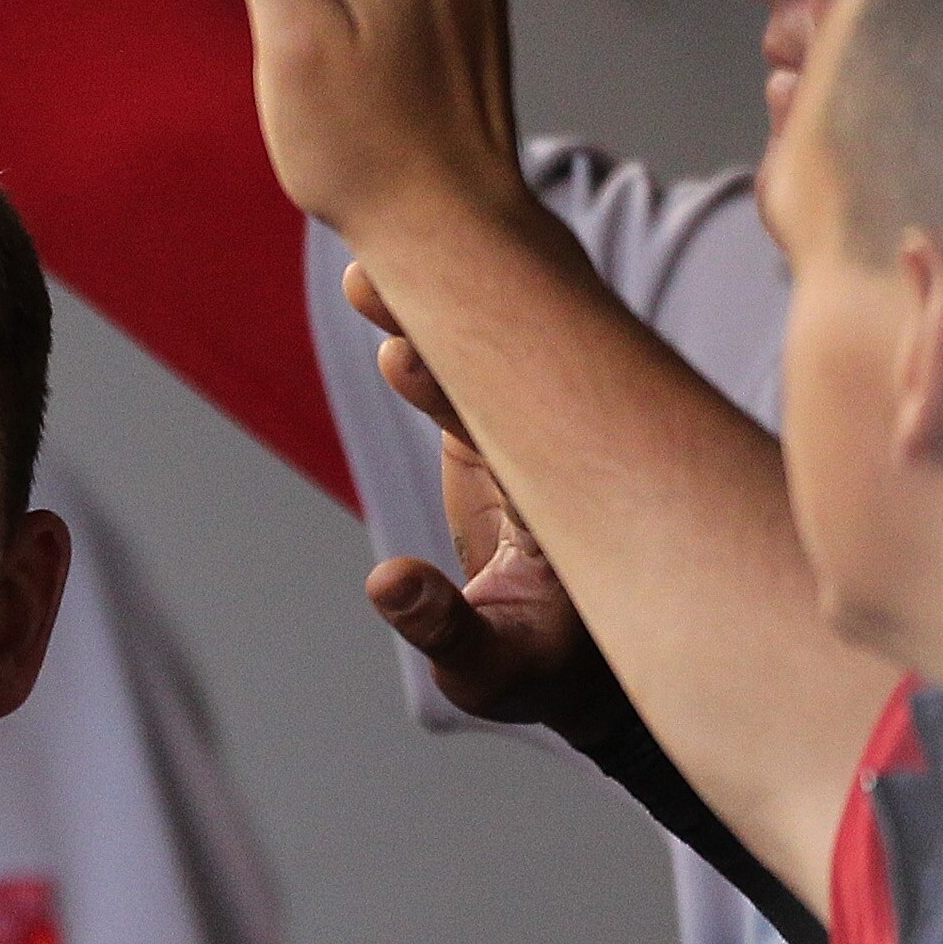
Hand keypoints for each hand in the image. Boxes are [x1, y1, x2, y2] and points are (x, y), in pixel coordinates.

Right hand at [353, 272, 615, 736]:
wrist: (580, 653)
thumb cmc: (542, 669)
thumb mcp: (493, 668)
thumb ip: (444, 628)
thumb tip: (384, 583)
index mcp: (566, 493)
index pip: (513, 422)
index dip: (454, 387)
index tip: (399, 352)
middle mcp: (557, 444)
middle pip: (503, 360)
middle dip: (440, 320)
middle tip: (371, 280)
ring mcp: (529, 427)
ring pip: (482, 351)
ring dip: (424, 312)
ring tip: (362, 274)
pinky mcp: (499, 426)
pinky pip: (465, 363)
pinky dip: (422, 328)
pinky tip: (375, 284)